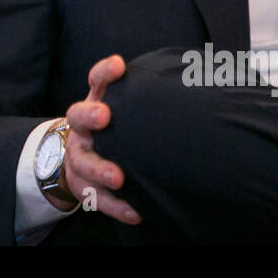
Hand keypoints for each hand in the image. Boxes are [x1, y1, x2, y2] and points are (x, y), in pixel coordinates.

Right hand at [60, 54, 141, 224]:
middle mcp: (82, 128)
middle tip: (104, 116)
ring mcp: (79, 156)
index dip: (104, 72)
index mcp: (96, 103)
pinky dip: (115, 206)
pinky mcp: (81, 185)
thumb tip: (200, 79)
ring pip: (83, 162)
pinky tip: (135, 212)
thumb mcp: (124, 108)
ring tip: (118, 177)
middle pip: (77, 116)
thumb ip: (146, 99)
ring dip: (100, 168)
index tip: (119, 65)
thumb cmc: (117, 130)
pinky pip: (95, 198)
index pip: (96, 81)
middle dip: (89, 115)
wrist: (82, 160)